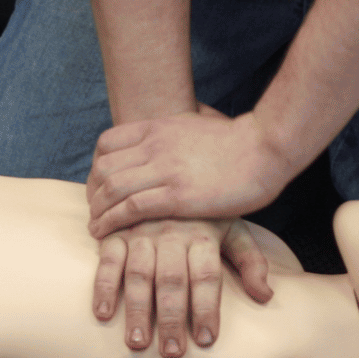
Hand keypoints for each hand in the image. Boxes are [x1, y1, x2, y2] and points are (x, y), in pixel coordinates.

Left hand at [86, 107, 294, 237]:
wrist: (266, 147)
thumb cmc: (239, 141)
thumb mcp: (197, 124)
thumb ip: (178, 130)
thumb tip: (179, 126)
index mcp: (158, 127)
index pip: (106, 144)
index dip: (95, 167)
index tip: (98, 185)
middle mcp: (155, 146)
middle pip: (103, 168)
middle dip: (92, 192)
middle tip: (94, 210)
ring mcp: (164, 170)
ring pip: (111, 189)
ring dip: (97, 211)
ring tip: (95, 227)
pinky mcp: (177, 196)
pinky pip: (130, 208)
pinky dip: (110, 222)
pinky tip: (104, 233)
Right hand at [94, 217, 275, 357]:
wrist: (168, 167)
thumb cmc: (203, 210)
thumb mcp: (233, 226)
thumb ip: (250, 260)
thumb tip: (266, 296)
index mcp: (203, 234)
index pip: (206, 276)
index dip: (206, 308)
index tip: (206, 340)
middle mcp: (172, 233)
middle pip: (172, 281)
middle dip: (172, 318)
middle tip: (172, 352)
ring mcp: (141, 232)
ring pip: (139, 275)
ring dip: (137, 310)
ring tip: (138, 343)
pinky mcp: (116, 232)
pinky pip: (109, 261)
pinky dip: (104, 287)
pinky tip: (103, 314)